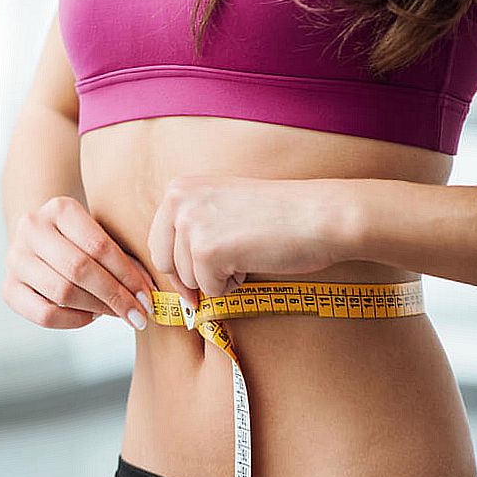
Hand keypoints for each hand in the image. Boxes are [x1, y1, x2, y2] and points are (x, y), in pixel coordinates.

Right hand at [3, 195, 156, 329]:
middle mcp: (32, 228)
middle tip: (139, 314)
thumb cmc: (81, 241)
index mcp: (59, 208)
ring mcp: (15, 258)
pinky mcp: (9, 288)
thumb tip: (148, 295)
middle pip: (79, 269)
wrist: (40, 241)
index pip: (98, 245)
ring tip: (119, 314)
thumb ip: (124, 259)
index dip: (127, 275)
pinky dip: (74, 320)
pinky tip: (92, 316)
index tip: (148, 297)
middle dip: (115, 296)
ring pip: (62, 293)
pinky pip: (45, 314)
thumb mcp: (101, 237)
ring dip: (98, 309)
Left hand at [147, 176, 351, 303]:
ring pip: (189, 279)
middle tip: (220, 280)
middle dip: (191, 279)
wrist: (318, 215)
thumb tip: (170, 271)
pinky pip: (210, 289)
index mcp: (179, 188)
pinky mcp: (206, 251)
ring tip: (247, 256)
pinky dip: (231, 287)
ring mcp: (190, 225)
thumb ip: (192, 226)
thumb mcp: (221, 206)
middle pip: (165, 263)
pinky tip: (252, 263)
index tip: (190, 283)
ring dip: (217, 279)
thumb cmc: (278, 214)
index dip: (175, 267)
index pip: (158, 241)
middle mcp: (178, 201)